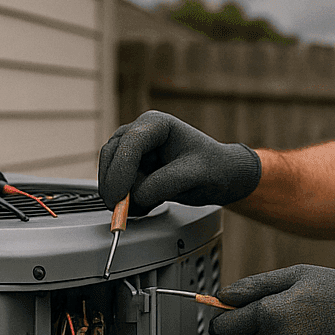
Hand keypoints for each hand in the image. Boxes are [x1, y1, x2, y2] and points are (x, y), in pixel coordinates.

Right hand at [98, 111, 261, 214]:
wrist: (223, 176)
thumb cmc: (215, 167)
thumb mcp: (195, 175)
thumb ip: (165, 184)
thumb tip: (137, 196)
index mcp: (157, 124)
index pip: (129, 143)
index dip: (120, 170)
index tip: (119, 196)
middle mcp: (142, 133)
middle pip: (111, 155)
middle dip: (114, 184)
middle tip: (122, 210)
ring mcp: (135, 150)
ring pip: (110, 171)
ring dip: (121, 194)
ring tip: (146, 206)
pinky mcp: (134, 168)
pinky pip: (118, 185)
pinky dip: (127, 200)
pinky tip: (147, 205)